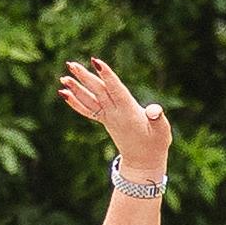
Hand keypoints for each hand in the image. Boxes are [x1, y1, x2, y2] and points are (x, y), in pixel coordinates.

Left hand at [61, 57, 171, 183]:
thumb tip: (154, 110)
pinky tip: (64, 93)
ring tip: (63, 78)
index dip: (106, 76)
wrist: (144, 162)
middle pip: (98, 92)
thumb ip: (158, 119)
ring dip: (76, 89)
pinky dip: (75, 102)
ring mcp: (108, 118)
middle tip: (71, 65)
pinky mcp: (105, 121)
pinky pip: (87, 111)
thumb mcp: (162, 131)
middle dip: (85, 78)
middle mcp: (115, 114)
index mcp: (129, 112)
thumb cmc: (156, 143)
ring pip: (89, 101)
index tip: (96, 62)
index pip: (116, 90)